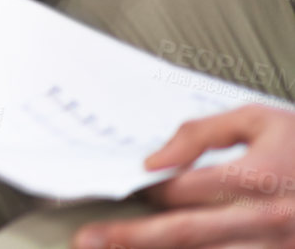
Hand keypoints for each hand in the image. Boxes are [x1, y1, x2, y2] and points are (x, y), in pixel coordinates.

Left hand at [72, 105, 294, 247]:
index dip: (147, 193)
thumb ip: (201, 133)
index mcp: (261, 177)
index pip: (186, 190)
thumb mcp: (260, 121)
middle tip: (87, 239)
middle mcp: (270, 221)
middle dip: (133, 237)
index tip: (115, 192)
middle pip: (188, 234)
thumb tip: (154, 161)